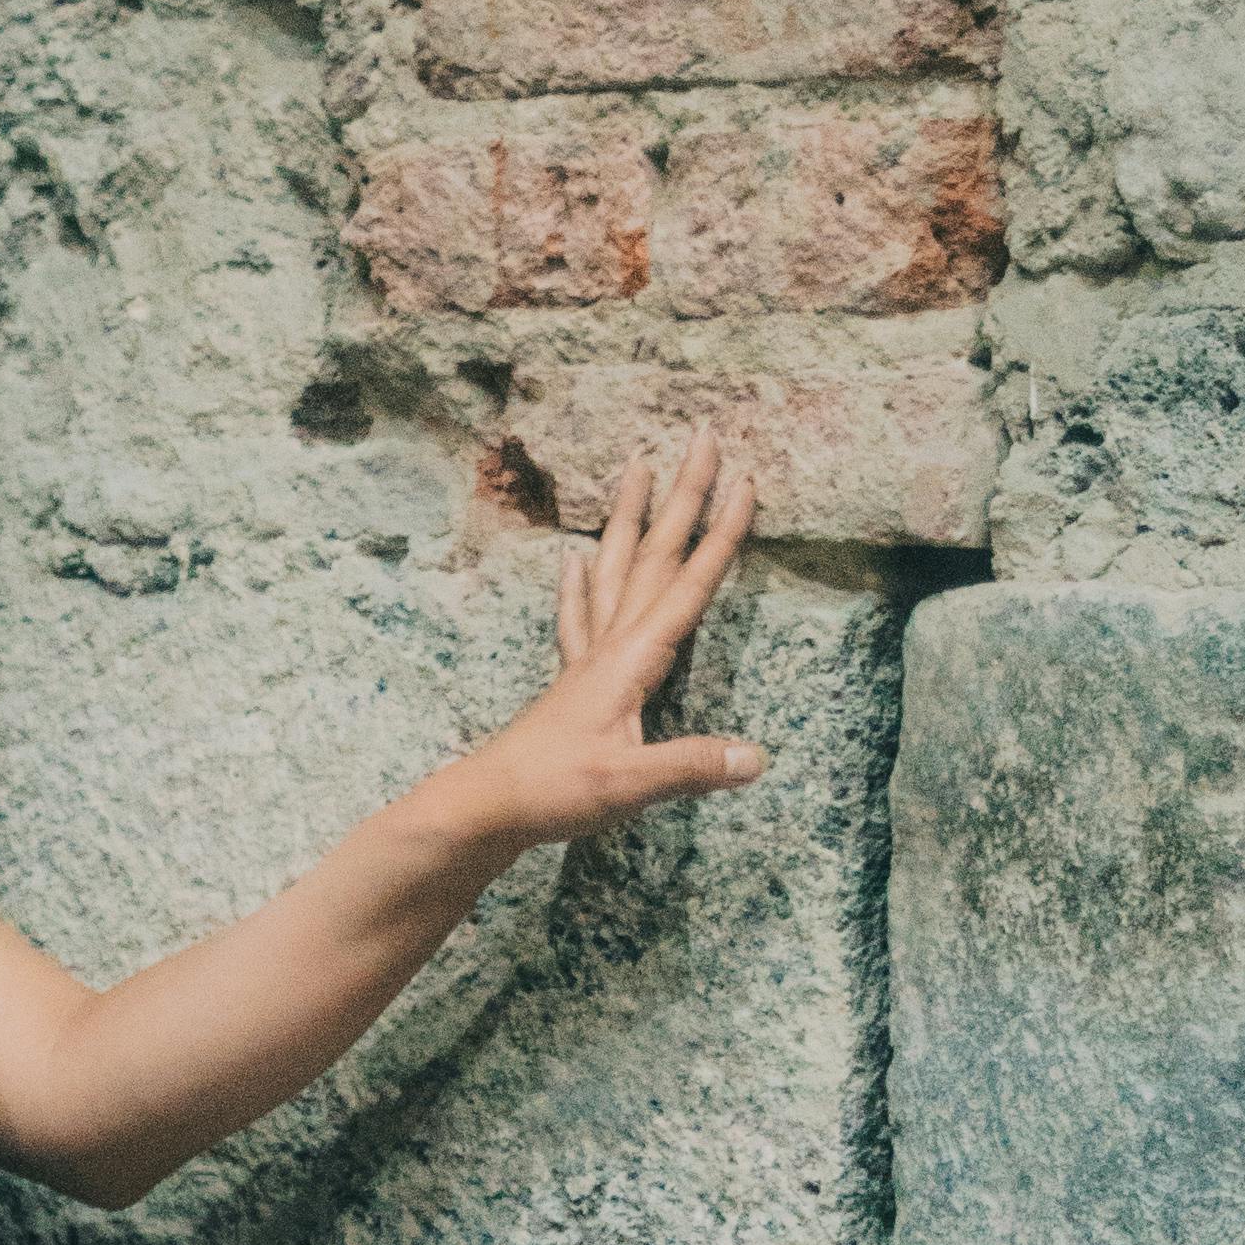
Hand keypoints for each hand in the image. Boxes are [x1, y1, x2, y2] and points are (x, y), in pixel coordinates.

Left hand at [461, 435, 765, 851]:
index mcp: (632, 660)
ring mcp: (587, 659)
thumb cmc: (554, 792)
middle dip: (684, 497)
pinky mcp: (571, 681)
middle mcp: (611, 646)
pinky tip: (572, 557)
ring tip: (637, 467)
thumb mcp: (630, 784)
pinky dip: (579, 582)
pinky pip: (578, 615)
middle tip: (701, 438)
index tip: (746, 481)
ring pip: (615, 570)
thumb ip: (692, 766)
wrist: (487, 806)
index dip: (722, 535)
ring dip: (632, 519)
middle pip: (656, 557)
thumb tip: (757, 758)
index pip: (689, 585)